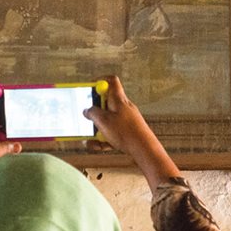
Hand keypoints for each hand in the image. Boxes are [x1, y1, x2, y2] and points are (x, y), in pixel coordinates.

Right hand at [84, 76, 179, 190]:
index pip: (111, 81)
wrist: (144, 149)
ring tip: (92, 141)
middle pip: (105, 103)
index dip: (99, 82)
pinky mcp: (126, 131)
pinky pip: (111, 132)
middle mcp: (122, 107)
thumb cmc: (126, 133)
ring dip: (97, 130)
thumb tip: (87, 110)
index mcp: (118, 99)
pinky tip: (99, 147)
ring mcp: (125, 119)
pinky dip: (104, 139)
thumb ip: (92, 113)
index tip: (89, 89)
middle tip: (88, 120)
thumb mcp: (103, 121)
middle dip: (94, 113)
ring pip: (106, 121)